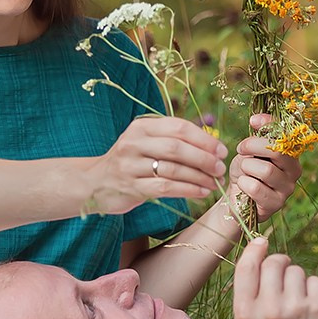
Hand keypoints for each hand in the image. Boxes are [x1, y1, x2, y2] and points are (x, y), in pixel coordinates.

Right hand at [89, 116, 227, 214]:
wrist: (96, 181)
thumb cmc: (132, 160)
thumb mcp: (146, 141)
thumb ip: (173, 139)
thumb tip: (212, 145)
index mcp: (142, 126)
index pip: (179, 127)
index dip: (204, 139)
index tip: (221, 150)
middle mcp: (134, 143)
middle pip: (177, 148)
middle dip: (204, 158)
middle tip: (220, 168)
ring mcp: (131, 166)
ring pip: (173, 169)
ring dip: (199, 177)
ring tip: (215, 182)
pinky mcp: (132, 187)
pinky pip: (166, 188)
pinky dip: (188, 190)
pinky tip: (202, 192)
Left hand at [227, 113, 303, 219]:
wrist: (237, 198)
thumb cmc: (246, 172)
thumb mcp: (250, 150)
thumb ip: (257, 136)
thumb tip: (256, 119)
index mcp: (291, 153)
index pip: (286, 133)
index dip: (270, 123)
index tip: (253, 121)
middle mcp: (294, 170)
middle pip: (278, 151)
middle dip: (253, 146)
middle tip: (241, 149)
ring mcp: (287, 188)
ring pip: (266, 170)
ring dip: (247, 168)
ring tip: (243, 171)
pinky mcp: (276, 203)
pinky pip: (256, 188)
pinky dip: (243, 183)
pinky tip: (242, 185)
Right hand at [233, 237, 317, 318]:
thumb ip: (248, 295)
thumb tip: (257, 253)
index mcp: (246, 313)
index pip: (247, 267)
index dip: (254, 249)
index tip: (261, 242)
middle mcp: (269, 308)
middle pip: (274, 262)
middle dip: (279, 265)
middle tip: (284, 281)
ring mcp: (295, 308)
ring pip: (296, 271)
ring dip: (297, 282)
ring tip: (297, 306)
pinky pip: (315, 281)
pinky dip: (314, 291)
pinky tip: (311, 312)